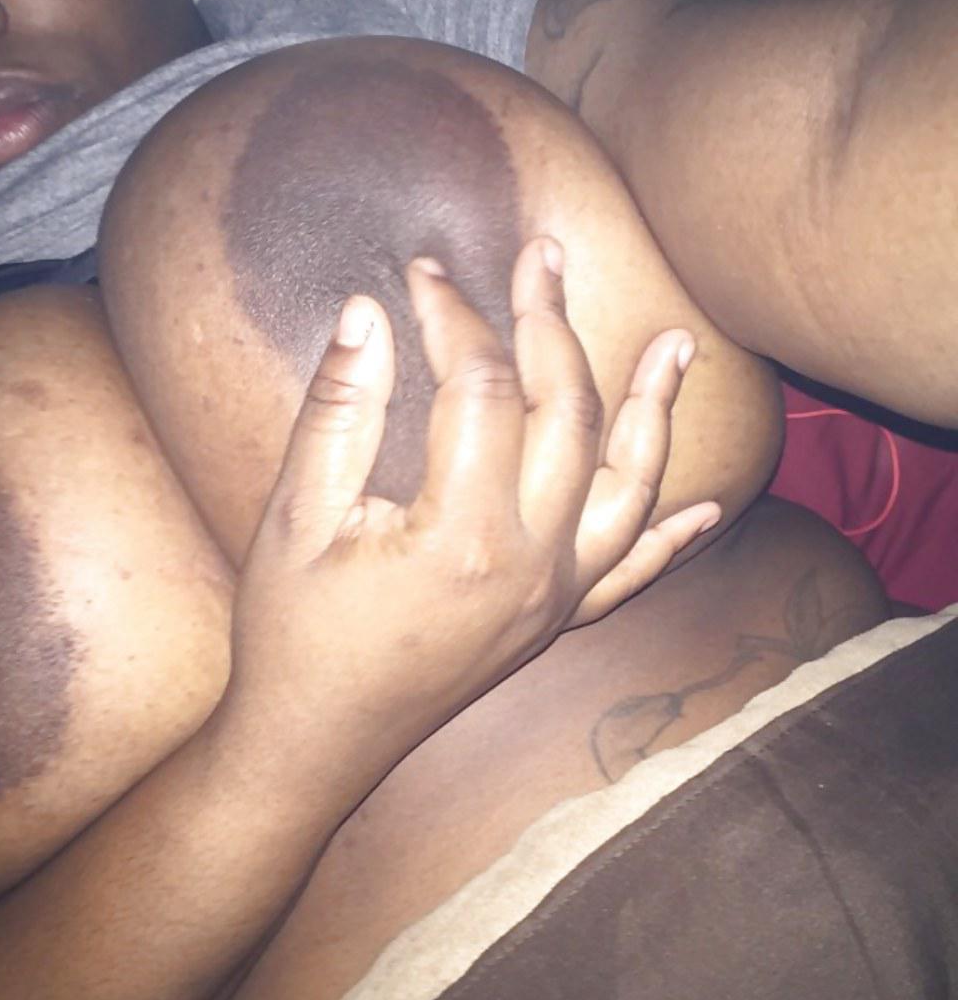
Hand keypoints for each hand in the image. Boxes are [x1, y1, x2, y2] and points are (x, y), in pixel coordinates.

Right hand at [224, 237, 718, 782]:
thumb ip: (339, 409)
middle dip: (554, 326)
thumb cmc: (293, 634)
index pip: (479, 387)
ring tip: (680, 345)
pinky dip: (669, 535)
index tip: (422, 274)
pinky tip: (706, 508)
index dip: (453, 317)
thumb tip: (365, 311)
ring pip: (627, 487)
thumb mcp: (296, 516)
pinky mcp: (552, 622)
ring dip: (653, 413)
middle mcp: (531, 564)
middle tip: (544, 255)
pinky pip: (630, 573)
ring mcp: (553, 598)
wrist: (313, 743)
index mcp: (462, 534)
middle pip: (566, 416)